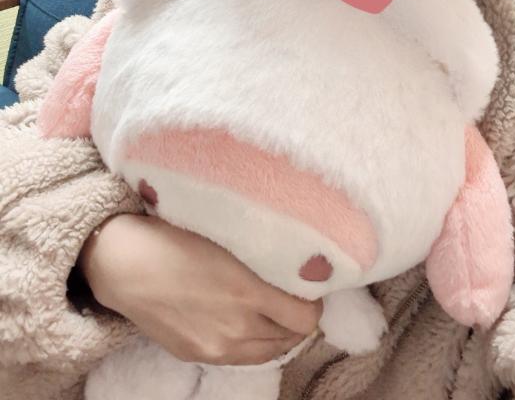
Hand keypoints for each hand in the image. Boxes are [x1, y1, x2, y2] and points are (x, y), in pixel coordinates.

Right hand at [78, 213, 321, 364]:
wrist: (122, 262)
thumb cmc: (174, 236)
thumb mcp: (227, 237)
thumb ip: (263, 257)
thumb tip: (294, 265)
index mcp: (248, 293)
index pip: (307, 317)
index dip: (314, 301)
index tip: (308, 284)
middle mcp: (237, 328)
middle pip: (292, 338)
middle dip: (298, 317)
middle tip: (292, 294)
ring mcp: (216, 347)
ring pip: (269, 352)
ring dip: (278, 333)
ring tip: (272, 309)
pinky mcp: (196, 355)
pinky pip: (242, 358)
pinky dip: (253, 343)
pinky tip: (245, 321)